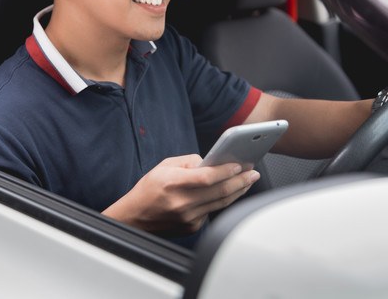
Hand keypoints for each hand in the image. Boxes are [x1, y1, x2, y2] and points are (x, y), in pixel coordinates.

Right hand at [102, 154, 259, 235]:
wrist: (135, 217)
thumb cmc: (149, 188)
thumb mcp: (164, 166)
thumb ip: (188, 161)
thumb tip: (210, 162)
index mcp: (173, 183)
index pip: (206, 177)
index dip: (226, 171)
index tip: (239, 164)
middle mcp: (182, 202)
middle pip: (219, 191)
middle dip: (240, 181)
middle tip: (252, 173)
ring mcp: (188, 217)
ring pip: (221, 203)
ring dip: (237, 191)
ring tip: (247, 181)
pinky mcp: (192, 226)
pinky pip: (212, 211)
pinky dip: (222, 201)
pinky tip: (229, 192)